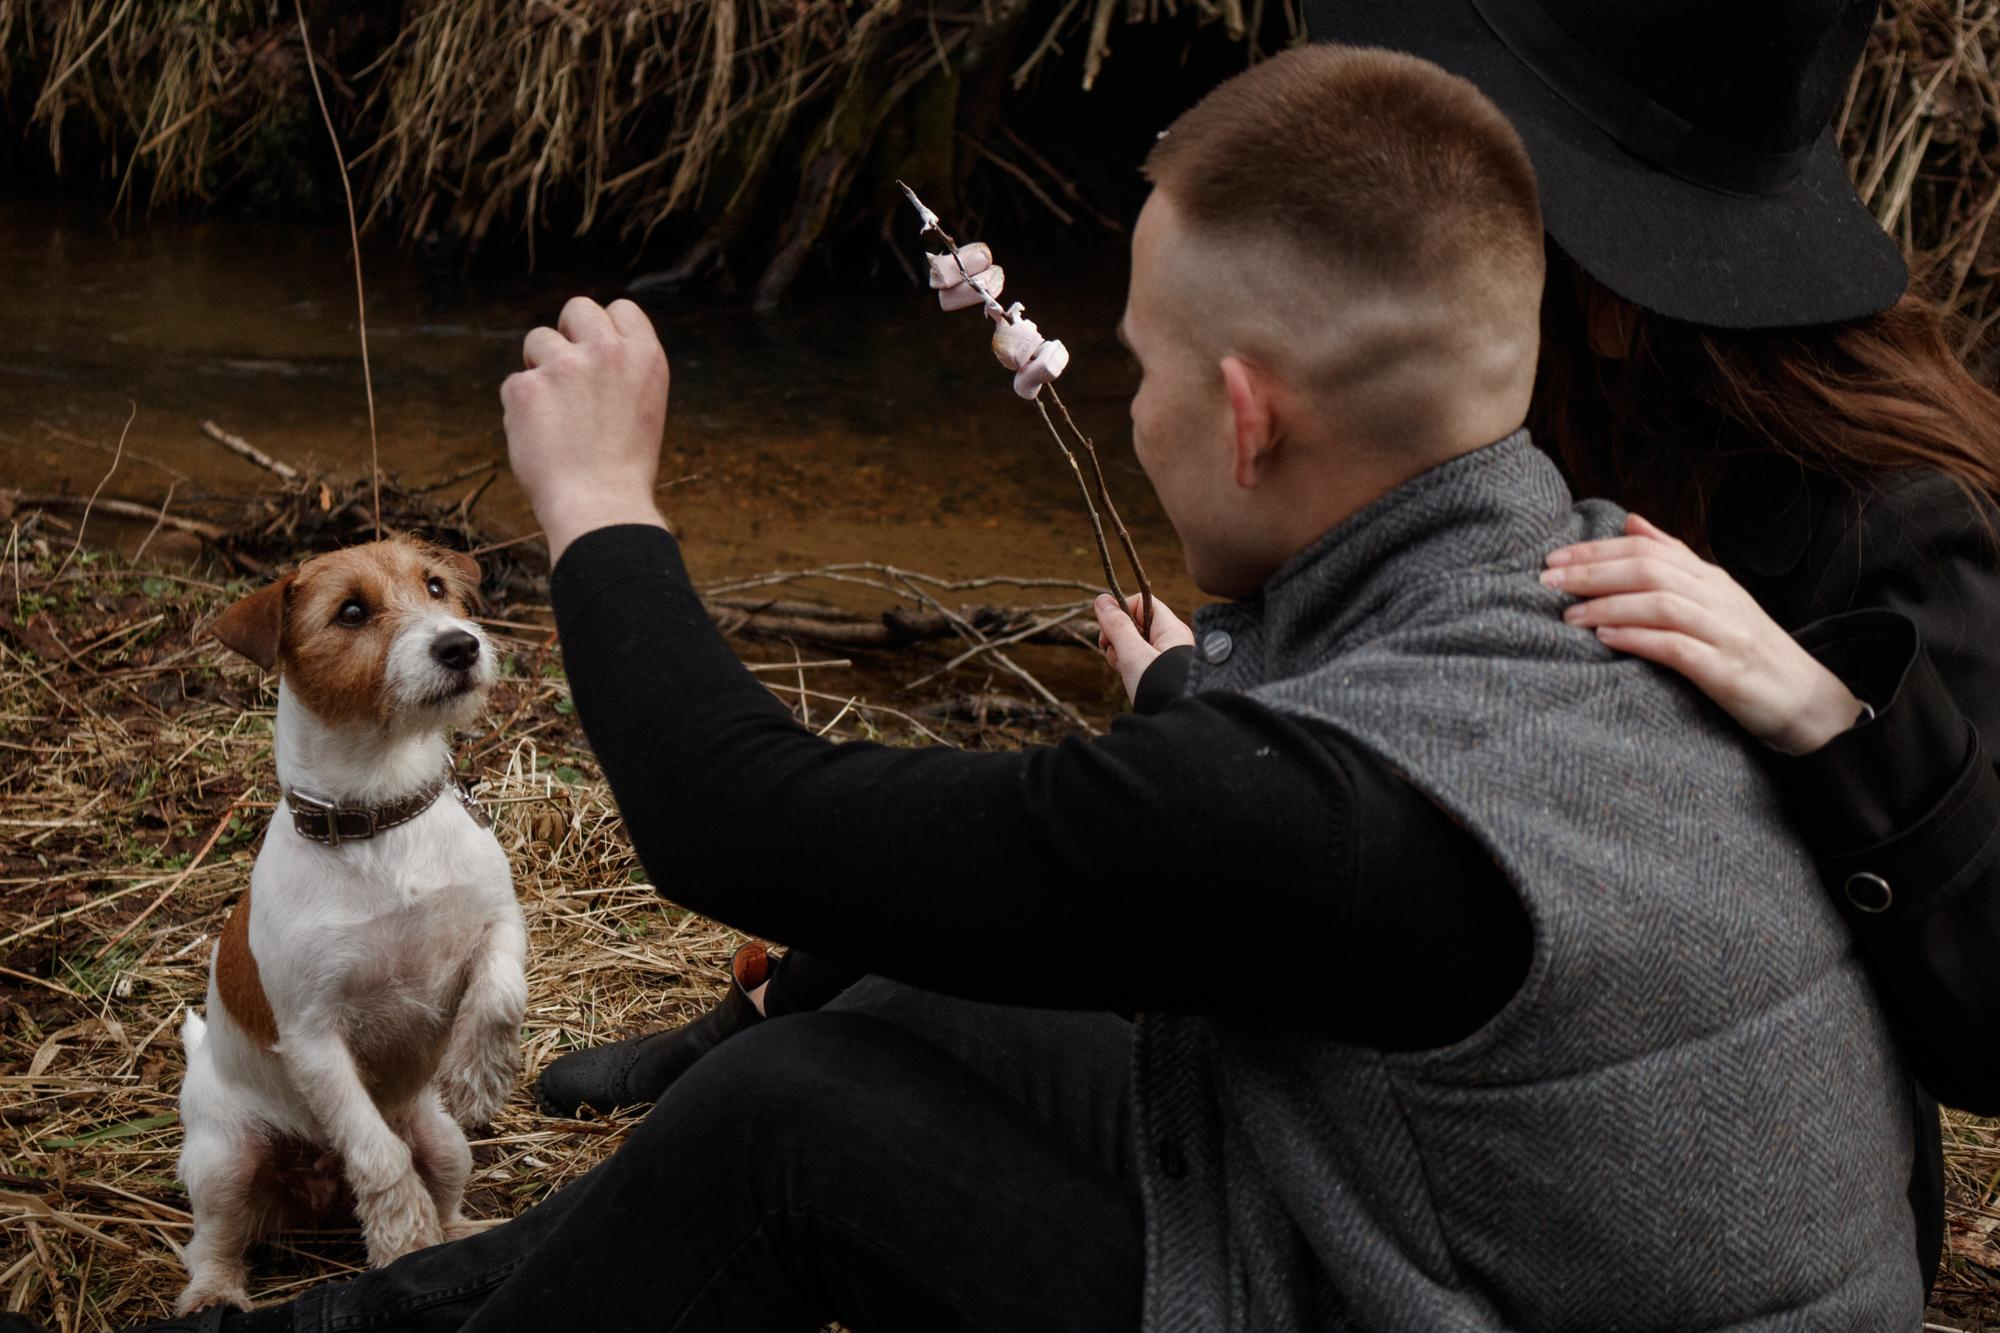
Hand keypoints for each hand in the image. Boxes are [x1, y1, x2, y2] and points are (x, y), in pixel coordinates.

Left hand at [501, 296, 671, 563]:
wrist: (600, 509)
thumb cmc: (623, 470)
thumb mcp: (643, 409)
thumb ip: (619, 371)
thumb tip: (582, 346)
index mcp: (645, 357)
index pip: (621, 309)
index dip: (606, 328)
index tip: (598, 352)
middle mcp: (607, 351)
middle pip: (576, 308)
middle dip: (567, 333)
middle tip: (568, 372)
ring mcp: (565, 366)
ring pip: (537, 341)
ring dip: (540, 370)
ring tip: (556, 417)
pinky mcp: (526, 387)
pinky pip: (515, 384)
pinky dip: (522, 410)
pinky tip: (541, 441)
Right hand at [1095, 594, 1194, 703]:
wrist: (1176, 724)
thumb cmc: (1159, 687)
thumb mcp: (1133, 654)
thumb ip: (1117, 626)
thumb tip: (1101, 600)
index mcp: (1171, 629)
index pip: (1141, 603)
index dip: (1121, 611)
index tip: (1107, 631)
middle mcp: (1171, 639)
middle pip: (1135, 622)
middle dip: (1118, 635)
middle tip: (1111, 650)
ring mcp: (1166, 656)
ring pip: (1134, 642)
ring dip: (1121, 652)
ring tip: (1122, 668)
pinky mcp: (1160, 671)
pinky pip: (1139, 658)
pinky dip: (1128, 664)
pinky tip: (1126, 676)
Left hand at [1542, 513, 1865, 754]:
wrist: (1804, 698)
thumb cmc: (1745, 648)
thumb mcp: (1712, 597)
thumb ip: (1672, 559)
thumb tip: (1631, 522)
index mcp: (1708, 577)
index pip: (1647, 548)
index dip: (1597, 550)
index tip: (1552, 559)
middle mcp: (1716, 596)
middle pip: (1649, 569)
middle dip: (1593, 571)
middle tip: (1547, 581)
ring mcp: (1723, 631)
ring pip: (1661, 603)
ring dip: (1609, 605)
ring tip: (1568, 615)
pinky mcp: (1726, 670)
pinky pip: (1678, 647)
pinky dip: (1639, 639)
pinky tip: (1607, 638)